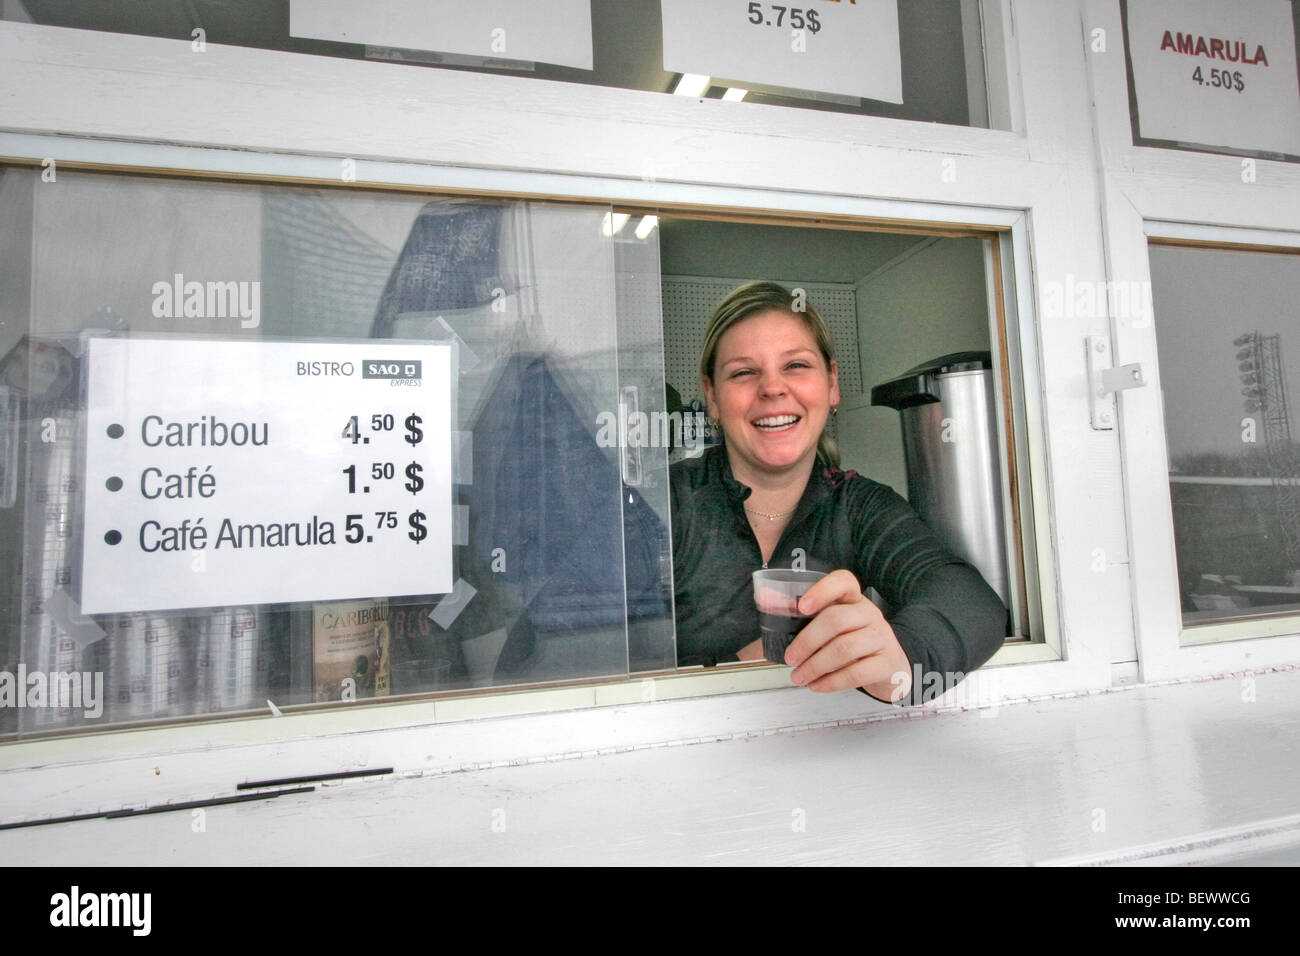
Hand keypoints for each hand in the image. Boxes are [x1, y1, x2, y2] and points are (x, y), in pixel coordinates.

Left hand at [784, 570, 912, 701]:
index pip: (843, 582)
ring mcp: (881, 637)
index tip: (801, 606)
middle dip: (807, 641)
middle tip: (790, 658)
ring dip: (815, 665)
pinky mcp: (887, 663)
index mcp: (853, 599)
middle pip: (836, 619)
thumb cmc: (852, 642)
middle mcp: (869, 613)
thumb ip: (799, 614)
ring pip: (844, 648)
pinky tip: (817, 685)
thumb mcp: (830, 625)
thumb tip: (764, 598)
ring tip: (798, 677)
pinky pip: (857, 672)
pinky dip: (832, 682)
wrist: (890, 668)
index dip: (822, 591)